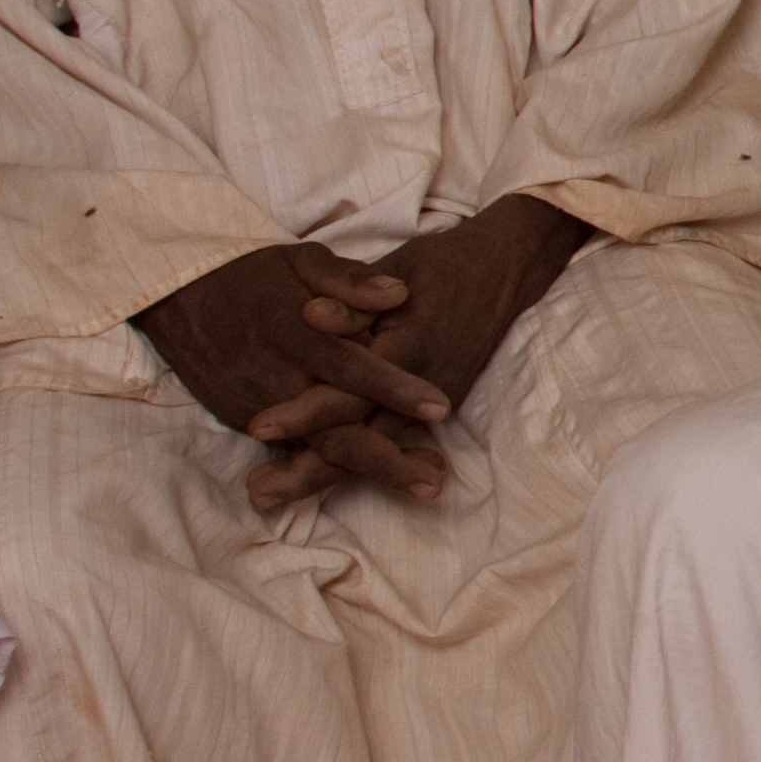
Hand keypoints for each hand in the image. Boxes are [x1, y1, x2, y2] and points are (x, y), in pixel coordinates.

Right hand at [136, 240, 448, 502]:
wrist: (174, 292)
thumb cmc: (251, 273)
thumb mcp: (302, 259)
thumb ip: (349, 279)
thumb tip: (398, 294)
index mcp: (296, 333)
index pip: (352, 368)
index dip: (395, 389)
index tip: (440, 407)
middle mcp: (276, 377)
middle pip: (335, 428)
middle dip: (385, 458)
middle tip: (434, 482)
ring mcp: (256, 404)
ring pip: (315, 448)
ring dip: (364, 471)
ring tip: (418, 488)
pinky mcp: (242, 417)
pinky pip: (290, 450)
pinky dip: (327, 469)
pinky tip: (372, 480)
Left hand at [238, 195, 595, 505]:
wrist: (503, 272)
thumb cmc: (439, 267)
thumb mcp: (394, 271)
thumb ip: (353, 301)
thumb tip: (310, 315)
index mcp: (407, 347)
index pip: (350, 390)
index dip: (303, 411)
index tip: (257, 427)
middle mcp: (423, 386)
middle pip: (360, 438)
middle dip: (308, 467)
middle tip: (257, 492)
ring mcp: (433, 401)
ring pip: (374, 450)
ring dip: (324, 475)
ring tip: (273, 494)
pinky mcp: (436, 406)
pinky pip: (390, 442)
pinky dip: (354, 464)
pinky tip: (315, 477)